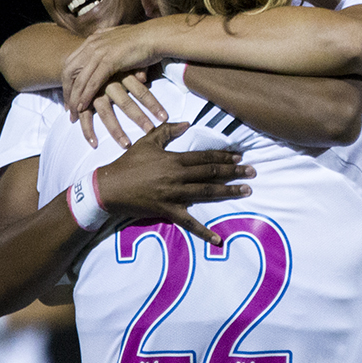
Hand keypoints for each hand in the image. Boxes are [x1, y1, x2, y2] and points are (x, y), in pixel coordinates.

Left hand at [63, 23, 163, 114]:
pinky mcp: (109, 61)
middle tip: (69, 108)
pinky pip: (92, 82)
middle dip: (67, 91)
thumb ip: (111, 50)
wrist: (156, 36)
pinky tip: (83, 106)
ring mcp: (99, 52)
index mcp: (94, 39)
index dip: (68, 81)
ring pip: (80, 78)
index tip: (70, 95)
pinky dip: (86, 95)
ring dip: (75, 97)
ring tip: (74, 113)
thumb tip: (111, 61)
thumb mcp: (121, 44)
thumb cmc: (144, 41)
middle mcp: (92, 44)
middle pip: (69, 71)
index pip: (72, 62)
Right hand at [77, 70, 170, 148]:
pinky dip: (88, 130)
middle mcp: (108, 84)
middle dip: (139, 118)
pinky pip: (85, 116)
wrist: (85, 56)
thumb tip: (144, 78)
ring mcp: (95, 93)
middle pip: (125, 103)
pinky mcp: (83, 100)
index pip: (141, 91)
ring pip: (106, 113)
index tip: (165, 118)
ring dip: (116, 130)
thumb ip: (137, 69)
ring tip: (126, 145)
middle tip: (151, 131)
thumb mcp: (126, 61)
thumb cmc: (114, 61)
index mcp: (122, 75)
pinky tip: (95, 144)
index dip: (153, 104)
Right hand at [96, 121, 255, 245]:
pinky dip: (204, 232)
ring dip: (228, 192)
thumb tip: (187, 123)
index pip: (205, 158)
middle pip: (211, 174)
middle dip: (234, 173)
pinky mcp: (168, 211)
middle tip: (253, 172)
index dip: (224, 158)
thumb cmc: (127, 164)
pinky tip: (219, 239)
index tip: (239, 158)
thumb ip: (167, 131)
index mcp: (174, 160)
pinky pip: (189, 223)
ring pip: (206, 193)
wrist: (108, 187)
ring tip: (246, 190)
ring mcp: (174, 195)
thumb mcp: (147, 142)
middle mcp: (177, 177)